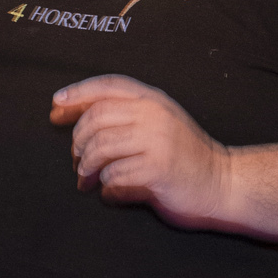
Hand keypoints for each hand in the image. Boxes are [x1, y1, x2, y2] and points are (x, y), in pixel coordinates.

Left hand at [49, 74, 230, 227]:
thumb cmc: (181, 156)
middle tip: (78, 160)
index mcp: (152, 100)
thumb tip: (63, 110)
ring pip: (100, 148)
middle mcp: (155, 115)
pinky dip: (106, 187)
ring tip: (87, 179)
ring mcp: (158, 141)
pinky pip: (114, 176)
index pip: (107, 85)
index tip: (55, 107)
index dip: (76, 93)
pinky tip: (111, 191)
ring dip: (86, 167)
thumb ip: (120, 114)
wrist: (222, 183)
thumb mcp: (157, 122)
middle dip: (78, 142)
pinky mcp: (158, 170)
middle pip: (95, 118)